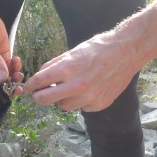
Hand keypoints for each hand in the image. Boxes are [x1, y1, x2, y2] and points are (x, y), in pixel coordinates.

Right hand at [0, 9, 23, 97]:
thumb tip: (1, 78)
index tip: (0, 93)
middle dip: (7, 87)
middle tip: (17, 88)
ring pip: (5, 76)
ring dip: (13, 77)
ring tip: (19, 73)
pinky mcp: (2, 57)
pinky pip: (10, 67)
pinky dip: (15, 66)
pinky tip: (16, 60)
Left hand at [22, 29, 140, 111]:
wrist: (127, 52)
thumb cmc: (99, 48)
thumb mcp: (73, 52)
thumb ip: (54, 65)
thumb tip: (40, 76)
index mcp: (68, 68)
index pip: (39, 82)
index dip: (30, 86)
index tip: (28, 88)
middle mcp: (77, 85)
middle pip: (45, 100)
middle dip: (39, 96)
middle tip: (39, 94)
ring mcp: (89, 97)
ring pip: (63, 106)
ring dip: (62, 98)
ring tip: (71, 87)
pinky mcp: (99, 104)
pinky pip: (81, 107)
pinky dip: (81, 101)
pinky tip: (89, 89)